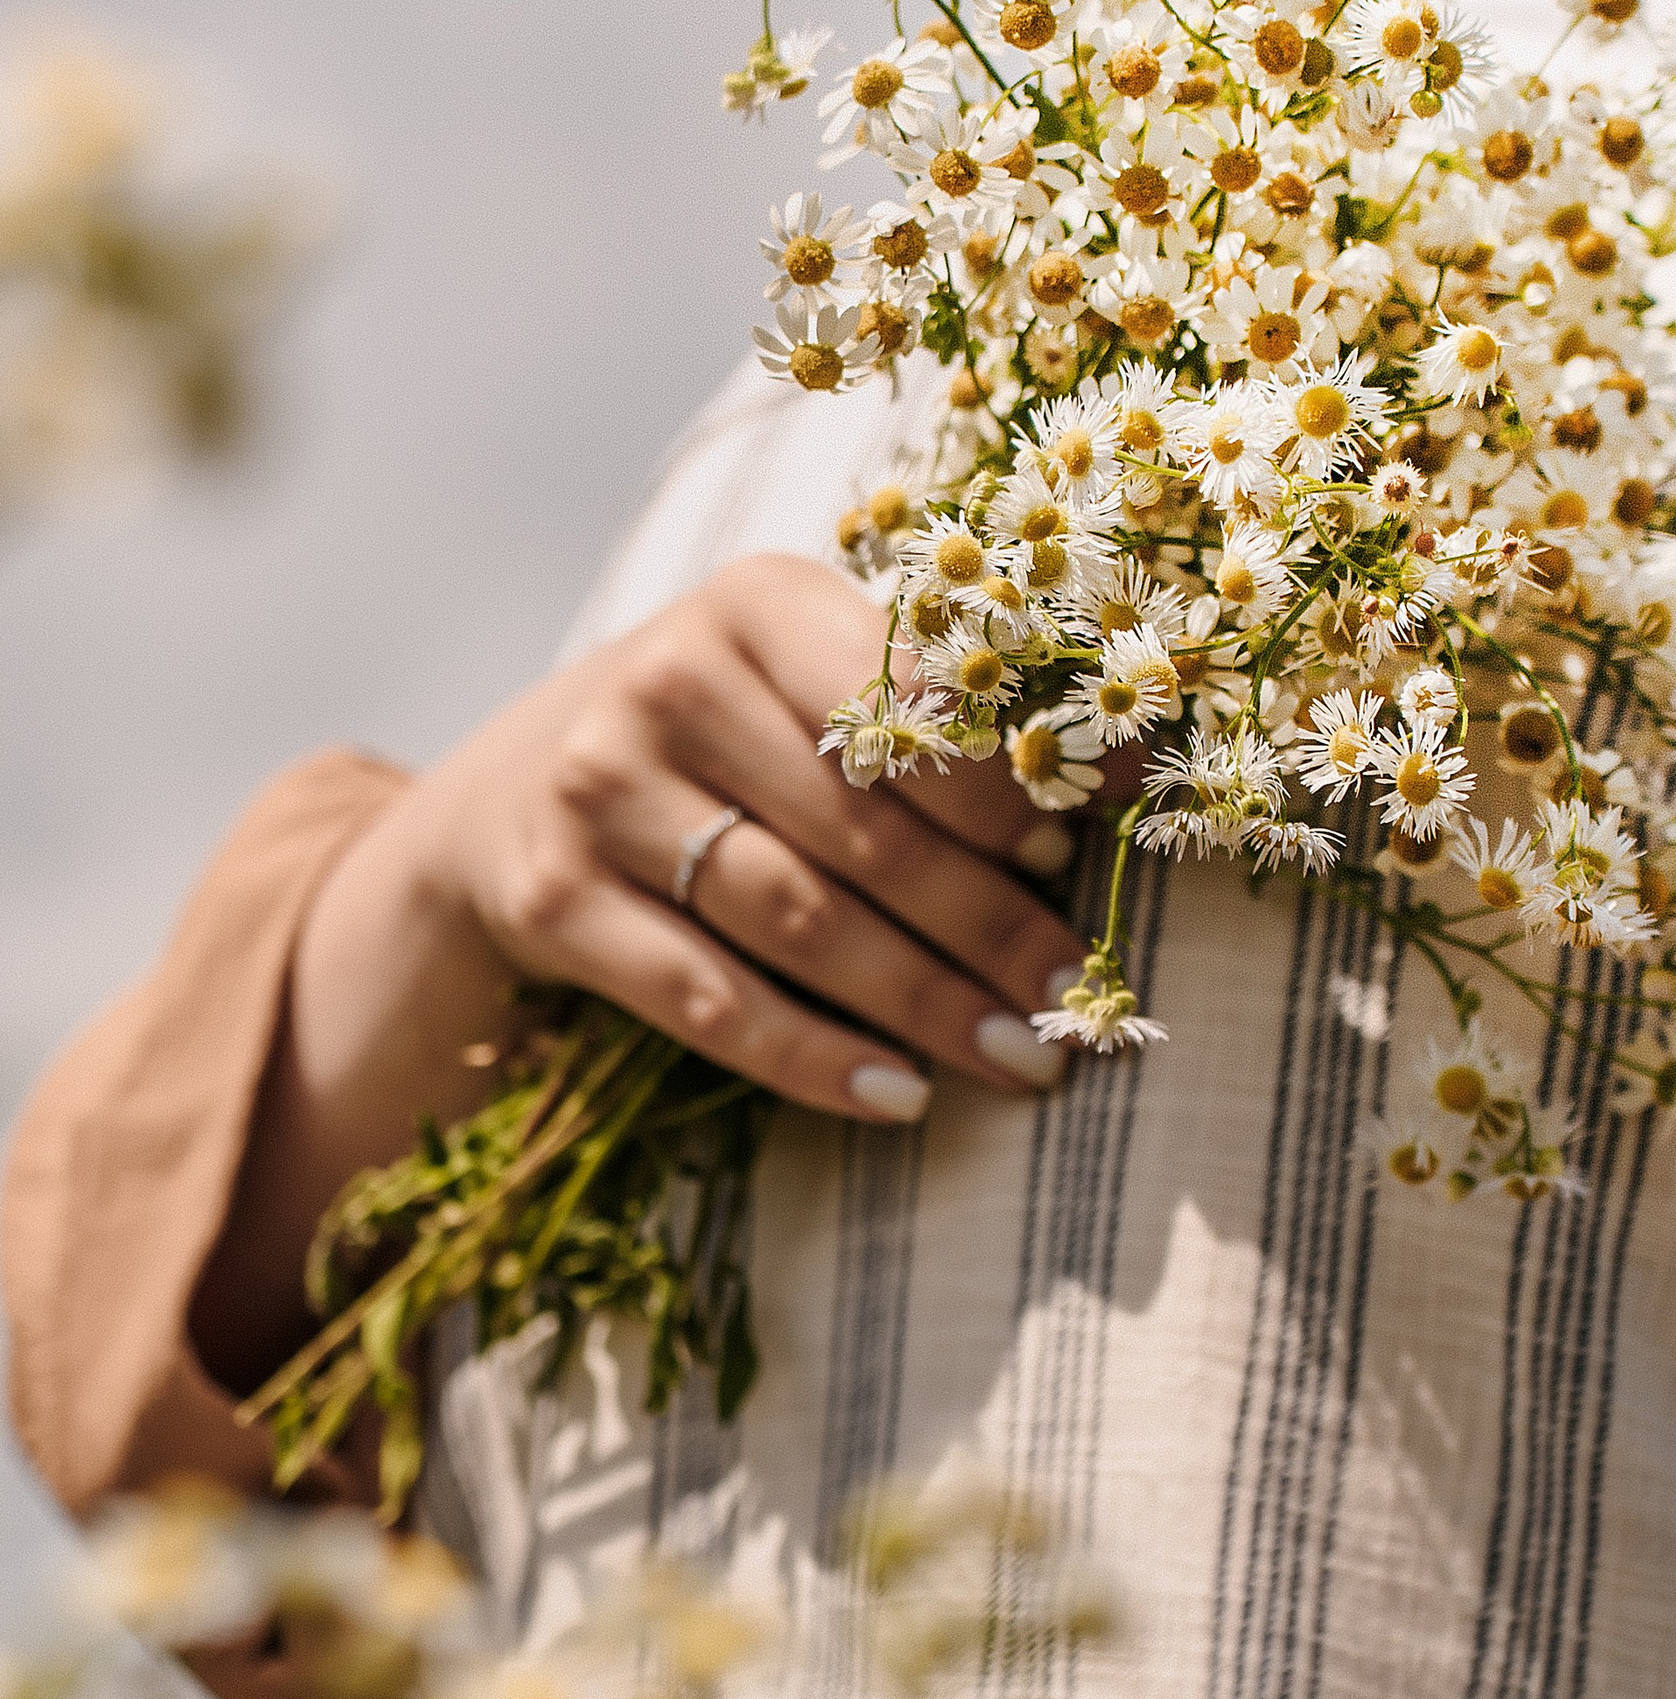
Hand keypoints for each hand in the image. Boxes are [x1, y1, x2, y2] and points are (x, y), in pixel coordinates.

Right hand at [407, 551, 1088, 1117]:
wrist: (520, 786)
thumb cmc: (730, 732)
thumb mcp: (813, 679)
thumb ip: (943, 715)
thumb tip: (1133, 766)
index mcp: (756, 603)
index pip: (904, 705)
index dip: (999, 788)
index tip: (1078, 856)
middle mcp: (667, 683)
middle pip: (864, 828)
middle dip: (987, 925)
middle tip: (1075, 999)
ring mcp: (599, 794)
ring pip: (798, 919)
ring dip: (923, 1002)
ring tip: (1019, 1058)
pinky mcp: (552, 900)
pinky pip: (706, 1000)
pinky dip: (812, 1058)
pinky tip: (898, 1095)